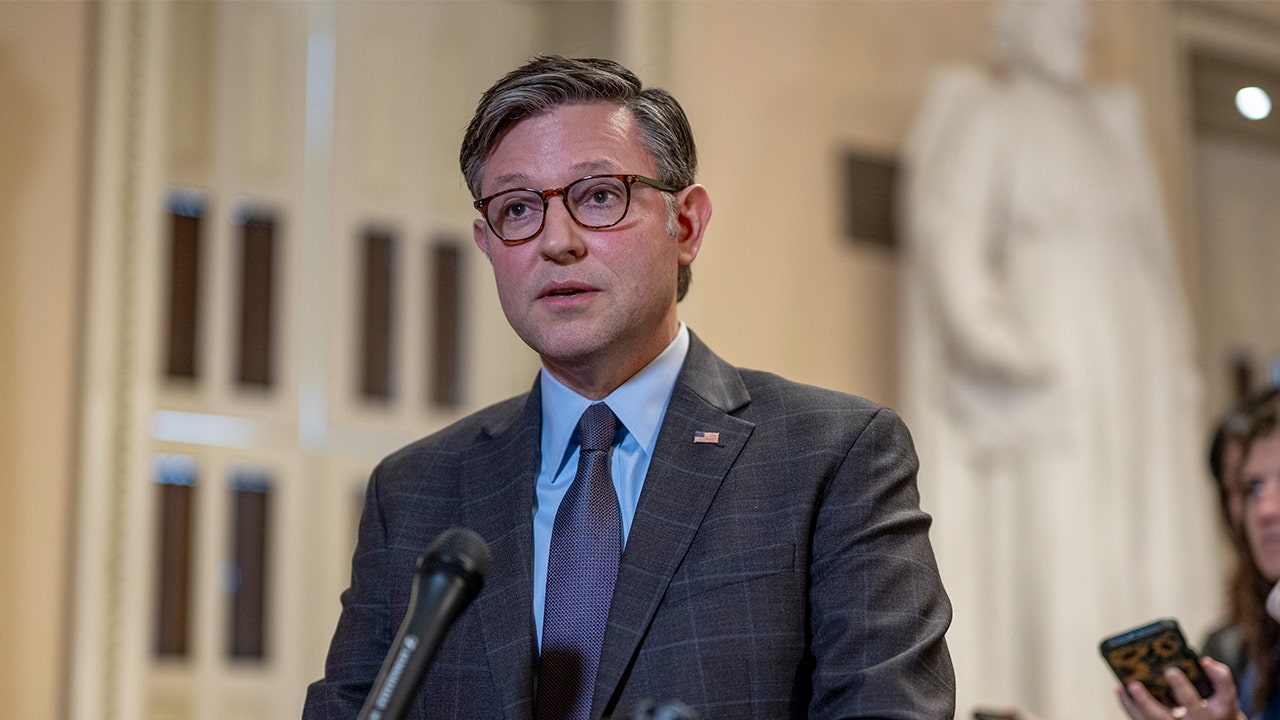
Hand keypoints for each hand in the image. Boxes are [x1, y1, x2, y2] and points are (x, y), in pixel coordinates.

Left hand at [1115, 657, 1245, 719]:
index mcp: (1218, 709)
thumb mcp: (1224, 695)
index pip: (1223, 694)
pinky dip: (1130, 707)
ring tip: (1131, 685)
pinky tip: (1121, 690)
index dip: (1216, 677)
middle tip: (1165, 674)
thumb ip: (1219, 677)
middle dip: (1181, 692)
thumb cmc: (1214, 709)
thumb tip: (1206, 662)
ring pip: (1158, 719)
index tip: (1204, 661)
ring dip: (1142, 703)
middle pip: (1187, 710)